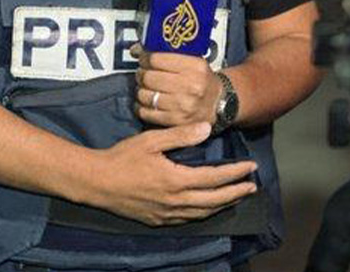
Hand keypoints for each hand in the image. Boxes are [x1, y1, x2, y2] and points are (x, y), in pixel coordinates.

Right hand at [83, 123, 257, 225]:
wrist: (96, 182)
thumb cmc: (122, 158)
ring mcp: (166, 214)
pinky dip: (203, 213)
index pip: (215, 178)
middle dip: (236, 193)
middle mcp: (175, 201)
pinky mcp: (157, 220)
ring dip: (223, 205)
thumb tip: (207, 128)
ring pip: (203, 213)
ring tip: (236, 197)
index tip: (251, 167)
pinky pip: (188, 219)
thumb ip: (180, 135)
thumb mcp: (151, 140)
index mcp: (176, 180)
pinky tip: (207, 208)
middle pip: (215, 200)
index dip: (235, 173)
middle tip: (253, 186)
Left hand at [132, 44, 221, 126]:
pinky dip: (141, 106)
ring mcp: (183, 106)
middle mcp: (191, 87)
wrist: (218, 103)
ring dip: (141, 90)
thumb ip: (168, 53)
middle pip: (148, 77)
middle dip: (142, 74)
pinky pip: (146, 113)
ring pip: (145, 95)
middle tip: (144, 73)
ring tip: (147, 88)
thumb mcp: (193, 60)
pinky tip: (147, 102)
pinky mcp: (176, 121)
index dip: (145, 58)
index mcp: (195, 67)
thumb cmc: (202, 79)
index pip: (157, 59)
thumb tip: (137, 49)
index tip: (143, 58)